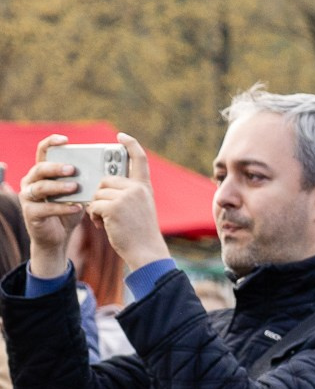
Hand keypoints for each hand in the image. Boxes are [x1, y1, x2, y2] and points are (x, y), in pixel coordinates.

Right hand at [18, 135, 83, 279]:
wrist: (57, 238)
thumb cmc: (68, 212)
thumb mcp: (78, 194)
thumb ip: (85, 182)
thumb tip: (109, 171)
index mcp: (42, 172)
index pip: (43, 152)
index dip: (51, 143)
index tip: (65, 140)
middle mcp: (31, 181)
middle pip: (40, 168)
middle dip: (56, 168)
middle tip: (72, 169)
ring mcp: (28, 197)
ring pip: (40, 187)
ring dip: (59, 187)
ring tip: (75, 188)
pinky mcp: (30, 213)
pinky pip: (45, 208)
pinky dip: (62, 208)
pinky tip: (77, 208)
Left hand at [88, 135, 166, 276]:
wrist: (146, 253)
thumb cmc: (140, 234)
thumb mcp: (139, 208)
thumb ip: (127, 193)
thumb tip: (102, 184)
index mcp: (144, 188)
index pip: (139, 159)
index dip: (130, 144)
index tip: (121, 135)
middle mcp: (137, 189)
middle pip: (106, 180)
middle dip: (101, 195)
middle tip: (106, 211)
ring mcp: (126, 197)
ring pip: (97, 193)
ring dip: (96, 208)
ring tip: (105, 222)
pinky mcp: (114, 207)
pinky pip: (93, 204)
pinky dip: (93, 216)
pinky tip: (102, 226)